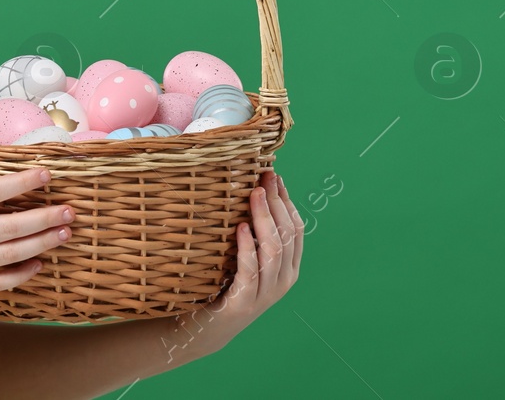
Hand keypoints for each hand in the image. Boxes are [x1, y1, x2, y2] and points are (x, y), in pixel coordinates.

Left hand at [195, 169, 302, 350]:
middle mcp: (283, 281)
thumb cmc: (225, 282)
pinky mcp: (245, 303)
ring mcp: (266, 294)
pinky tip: (241, 228)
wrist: (207, 327)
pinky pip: (250, 271)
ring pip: (273, 250)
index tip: (274, 176)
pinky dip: (247, 247)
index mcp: (288, 267)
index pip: (296, 228)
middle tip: (263, 177)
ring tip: (253, 194)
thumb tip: (255, 187)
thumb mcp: (247, 256)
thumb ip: (256, 232)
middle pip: (287, 234)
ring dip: (264, 218)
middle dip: (276, 202)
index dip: (286, 200)